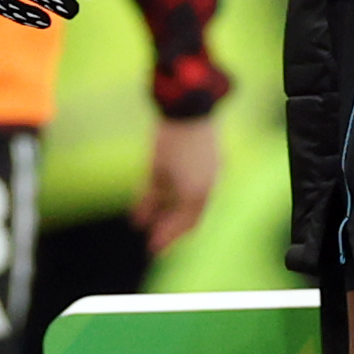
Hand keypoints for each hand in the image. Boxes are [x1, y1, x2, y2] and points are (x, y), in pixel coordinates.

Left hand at [135, 111, 221, 250]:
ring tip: (153, 214)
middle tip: (154, 238)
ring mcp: (213, 175)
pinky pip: (199, 187)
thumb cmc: (169, 139)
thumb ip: (149, 198)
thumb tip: (139, 222)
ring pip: (194, 203)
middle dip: (172, 228)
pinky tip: (165, 194)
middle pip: (191, 217)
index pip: (183, 225)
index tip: (151, 247)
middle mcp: (209, 188)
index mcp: (196, 194)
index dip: (167, 238)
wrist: (191, 106)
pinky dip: (183, 195)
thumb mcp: (155, 171)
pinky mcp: (214, 162)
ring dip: (175, 211)